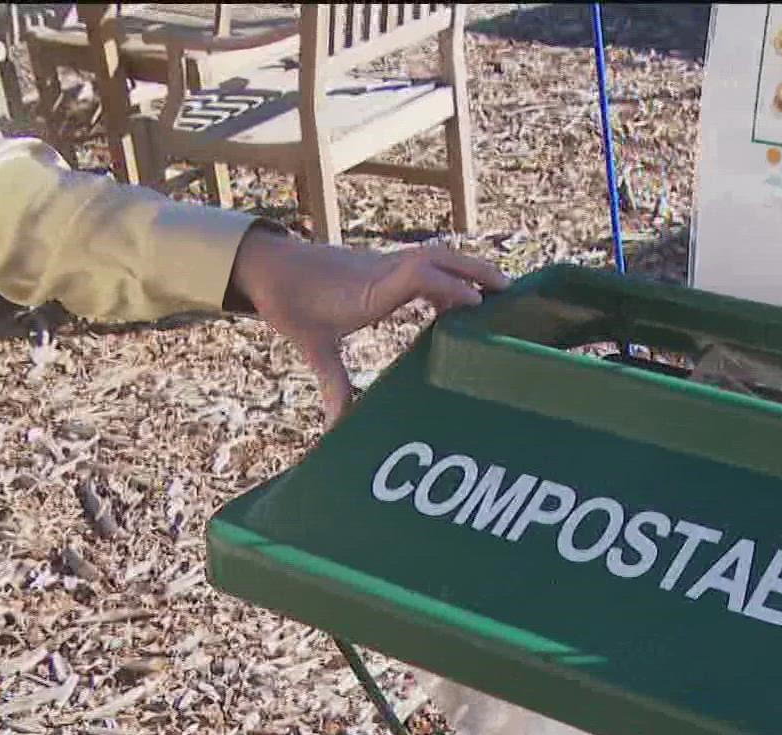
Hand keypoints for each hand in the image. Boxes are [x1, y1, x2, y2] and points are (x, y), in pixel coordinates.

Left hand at [228, 226, 509, 422]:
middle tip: (512, 293)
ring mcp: (386, 263)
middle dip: (478, 272)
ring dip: (470, 268)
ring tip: (501, 290)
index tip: (478, 306)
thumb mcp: (313, 346)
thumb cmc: (291, 303)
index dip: (451, 288)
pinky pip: (428, 263)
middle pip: (441, 258)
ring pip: (438, 256)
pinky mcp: (385, 265)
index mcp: (370, 288)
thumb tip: (338, 430)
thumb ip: (333, 386)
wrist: (269, 266)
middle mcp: (384, 270)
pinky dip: (452, 275)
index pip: (420, 276)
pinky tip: (464, 297)